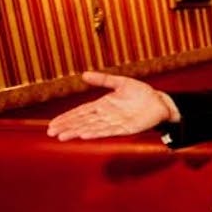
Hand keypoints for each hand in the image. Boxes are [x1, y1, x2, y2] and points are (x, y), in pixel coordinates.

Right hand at [46, 72, 176, 140]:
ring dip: (77, 132)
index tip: (52, 124)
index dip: (66, 118)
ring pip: (92, 128)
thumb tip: (84, 75)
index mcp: (103, 105)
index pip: (80, 112)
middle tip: (51, 133)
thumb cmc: (141, 93)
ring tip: (63, 136)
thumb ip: (103, 80)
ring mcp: (115, 123)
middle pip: (82, 122)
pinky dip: (96, 133)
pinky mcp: (126, 129)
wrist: (160, 102)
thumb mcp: (121, 83)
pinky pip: (108, 131)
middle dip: (67, 127)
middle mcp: (106, 115)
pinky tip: (85, 135)